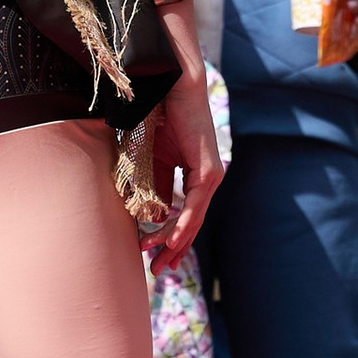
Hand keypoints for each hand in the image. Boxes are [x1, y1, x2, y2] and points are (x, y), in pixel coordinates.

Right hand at [148, 51, 222, 266]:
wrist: (171, 88)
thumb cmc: (160, 116)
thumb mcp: (152, 159)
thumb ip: (153, 185)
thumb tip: (147, 215)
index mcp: (195, 176)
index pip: (185, 216)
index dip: (171, 238)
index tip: (156, 256)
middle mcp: (207, 179)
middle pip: (191, 223)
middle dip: (173, 249)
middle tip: (159, 270)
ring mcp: (210, 176)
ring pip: (193, 219)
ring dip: (175, 241)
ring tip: (160, 260)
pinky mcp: (208, 171)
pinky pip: (194, 205)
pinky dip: (184, 224)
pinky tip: (172, 240)